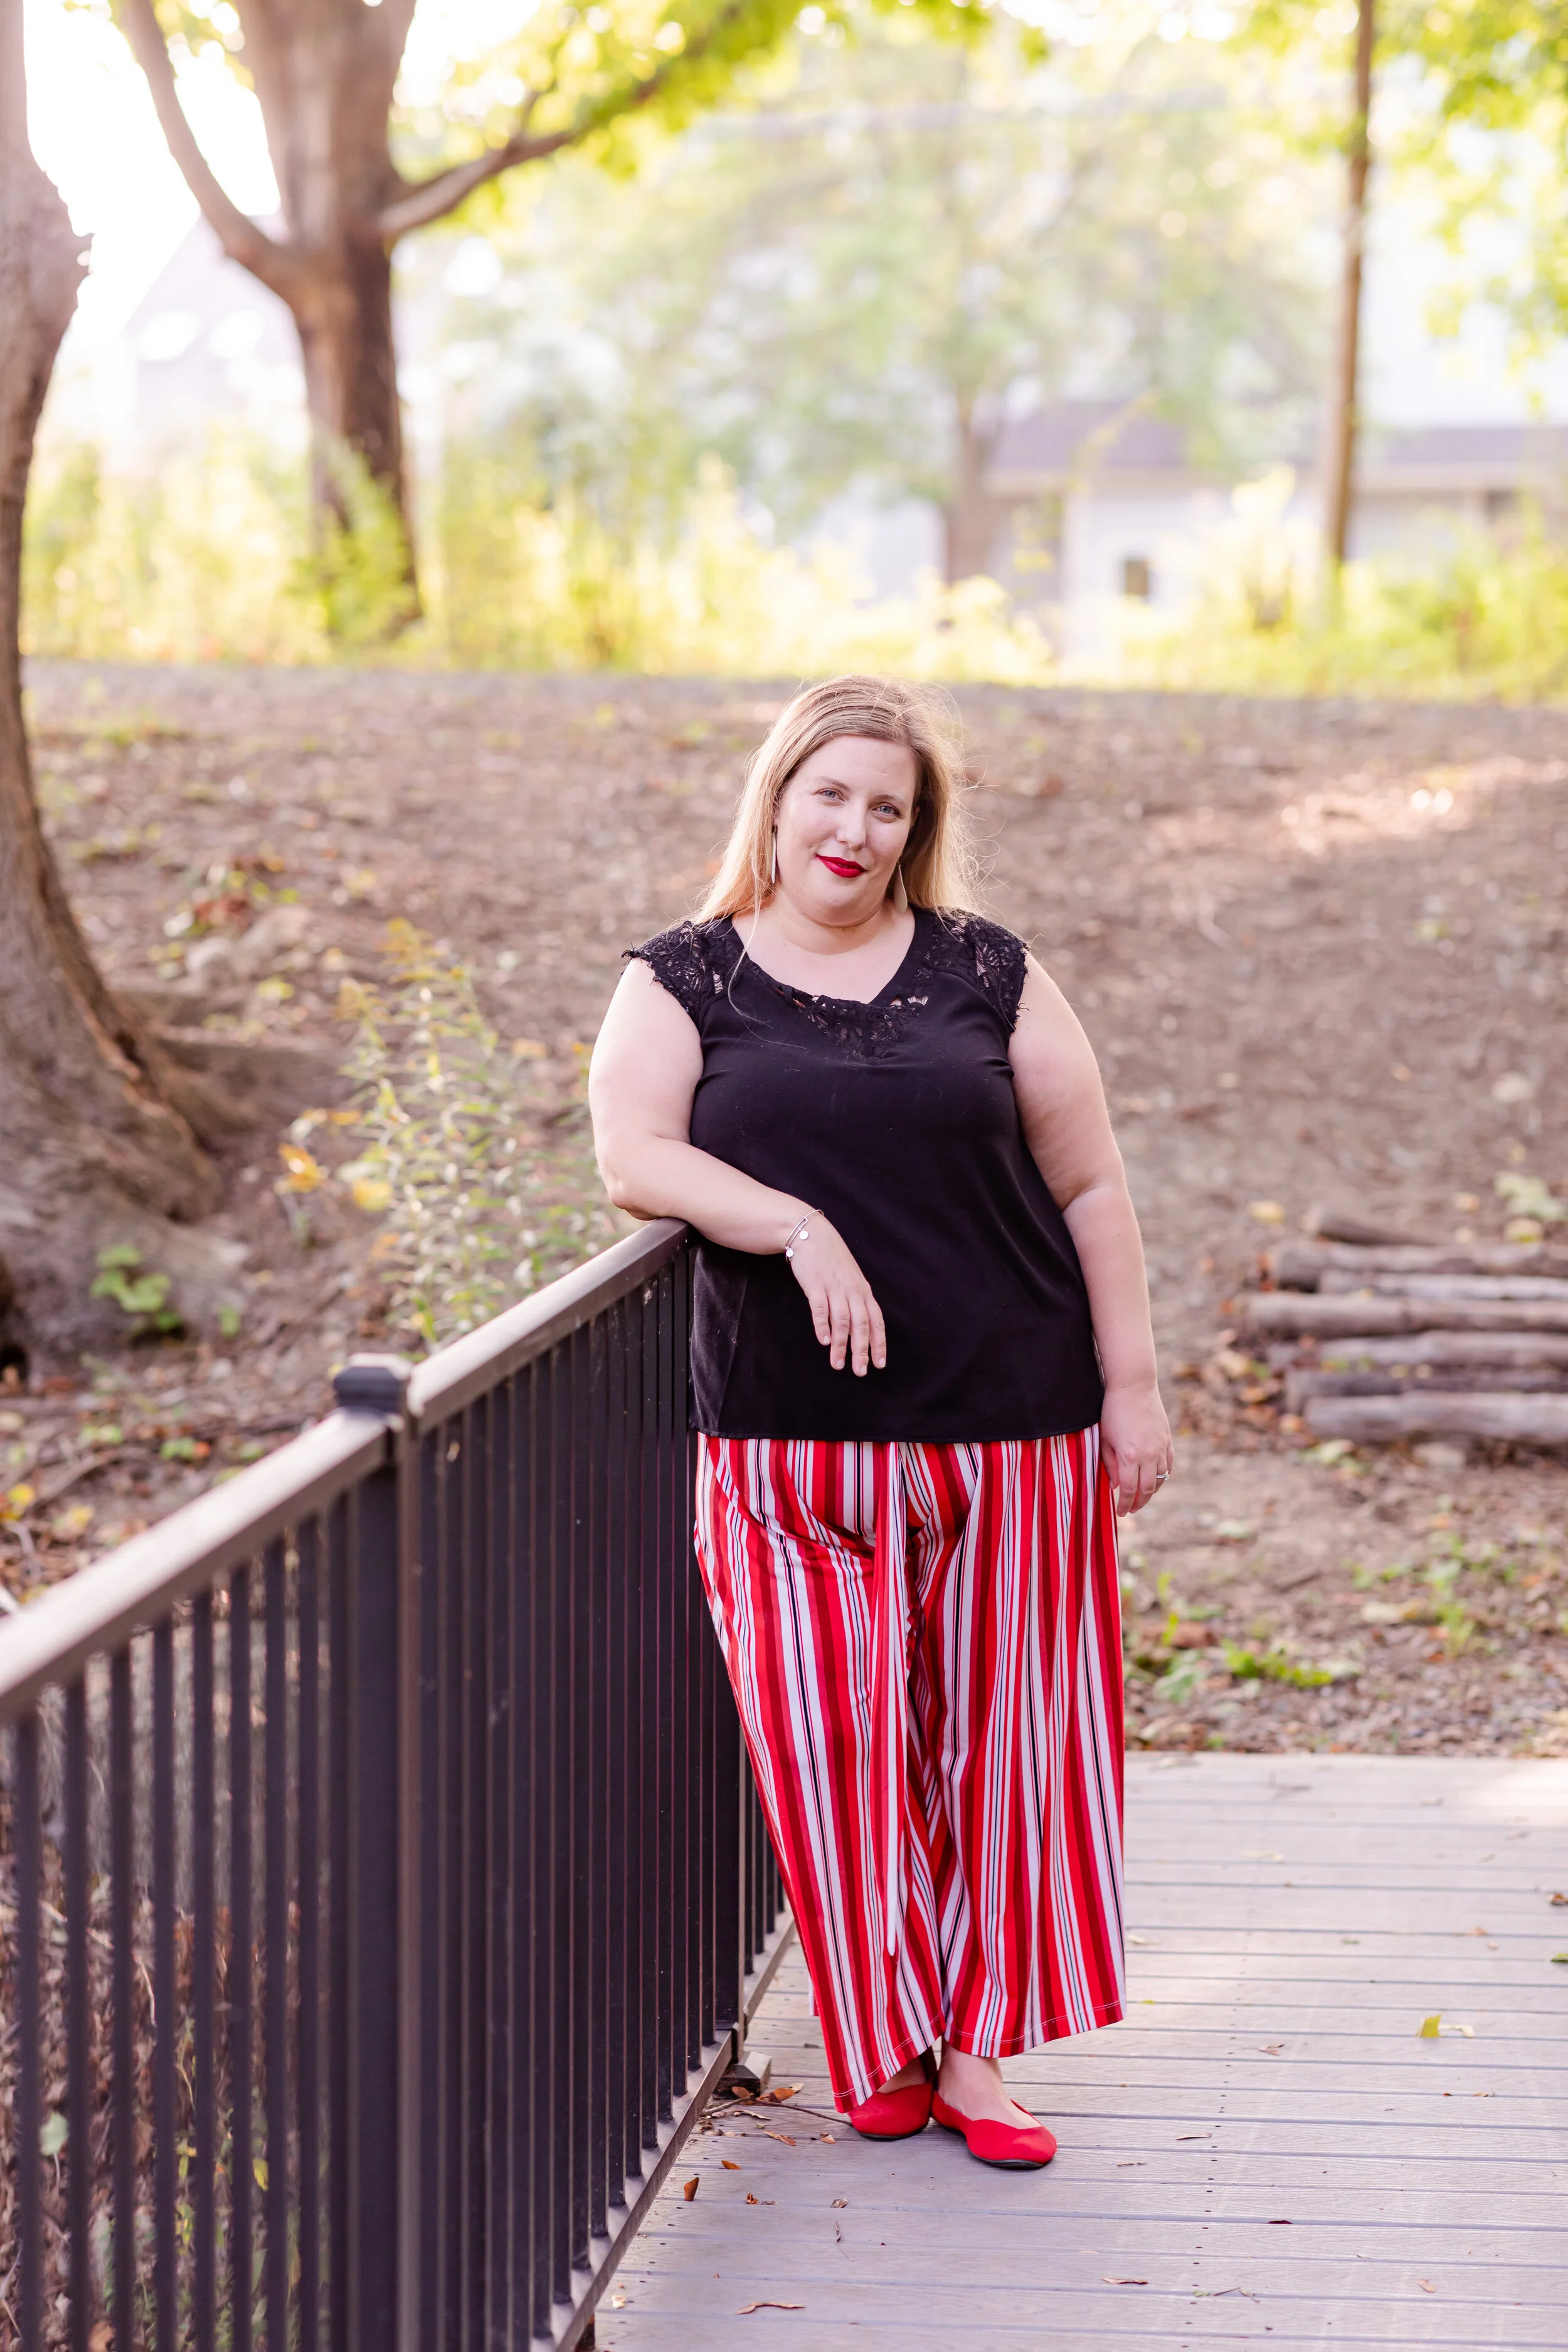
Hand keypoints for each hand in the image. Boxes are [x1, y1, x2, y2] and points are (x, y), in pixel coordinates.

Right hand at [785, 1215, 886, 1375]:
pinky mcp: (815, 1285)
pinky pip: (821, 1308)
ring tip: (838, 1364)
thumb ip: (854, 1300)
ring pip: (842, 1321)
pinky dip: (822, 1325)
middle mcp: (852, 1290)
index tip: (879, 1363)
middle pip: (861, 1324)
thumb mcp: (849, 1277)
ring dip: (841, 1345)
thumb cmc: (831, 1258)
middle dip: (862, 1350)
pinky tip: (823, 1341)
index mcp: (862, 1290)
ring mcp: (834, 1287)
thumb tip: (857, 1326)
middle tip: (860, 1371)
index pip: (876, 1320)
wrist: (810, 1233)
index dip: (879, 1342)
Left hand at [1100, 1377, 1172, 1515]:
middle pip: (1147, 1489)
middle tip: (1131, 1510)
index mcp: (1129, 1456)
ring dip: (1151, 1492)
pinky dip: (1163, 1476)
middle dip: (1139, 1504)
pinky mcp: (1167, 1440)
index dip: (1125, 1505)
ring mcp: (1160, 1448)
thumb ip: (1110, 1465)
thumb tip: (1116, 1487)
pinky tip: (1156, 1480)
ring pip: (1160, 1480)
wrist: (1134, 1387)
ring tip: (1142, 1497)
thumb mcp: (1105, 1439)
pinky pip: (1169, 1465)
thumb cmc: (1113, 1411)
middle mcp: (1148, 1455)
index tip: (1121, 1513)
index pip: (1129, 1490)